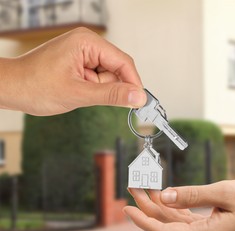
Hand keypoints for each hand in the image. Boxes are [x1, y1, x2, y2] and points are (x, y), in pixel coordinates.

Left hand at [0, 27, 145, 115]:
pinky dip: (93, 88)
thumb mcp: (78, 93)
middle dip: (110, 87)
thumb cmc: (34, 86)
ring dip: (99, 89)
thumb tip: (138, 97)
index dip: (133, 83)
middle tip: (92, 97)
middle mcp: (87, 43)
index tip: (139, 102)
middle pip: (117, 69)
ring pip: (109, 75)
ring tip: (78, 92)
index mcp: (87, 42)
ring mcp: (83, 52)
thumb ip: (112, 95)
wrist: (11, 88)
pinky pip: (98, 77)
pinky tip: (77, 90)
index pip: (123, 62)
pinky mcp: (80, 61)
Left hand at [124, 180, 234, 230]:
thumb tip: (165, 195)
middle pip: (168, 226)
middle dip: (149, 207)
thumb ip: (192, 195)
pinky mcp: (214, 229)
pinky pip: (189, 220)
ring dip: (162, 206)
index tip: (127, 207)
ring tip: (147, 189)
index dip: (143, 219)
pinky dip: (176, 208)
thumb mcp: (224, 192)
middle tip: (135, 188)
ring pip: (177, 223)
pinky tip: (168, 197)